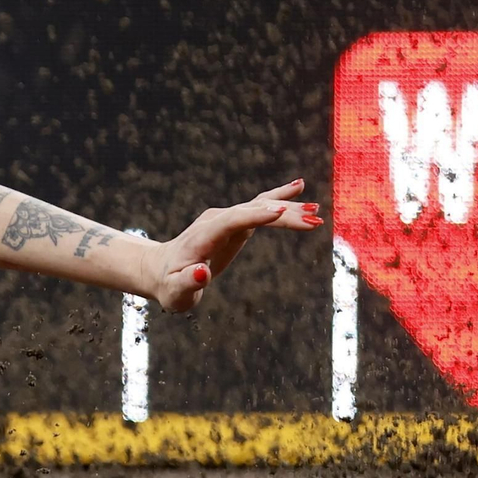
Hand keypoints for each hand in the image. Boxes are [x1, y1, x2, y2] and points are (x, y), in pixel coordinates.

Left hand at [145, 178, 321, 312]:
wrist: (161, 269)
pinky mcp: (234, 220)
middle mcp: (216, 220)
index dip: (254, 216)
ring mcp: (226, 217)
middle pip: (252, 211)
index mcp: (203, 236)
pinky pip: (259, 206)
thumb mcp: (176, 291)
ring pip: (259, 206)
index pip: (231, 220)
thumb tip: (202, 273)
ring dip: (288, 207)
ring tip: (315, 210)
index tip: (279, 212)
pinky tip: (299, 186)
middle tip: (313, 221)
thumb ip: (188, 282)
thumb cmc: (170, 285)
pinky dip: (280, 198)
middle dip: (283, 214)